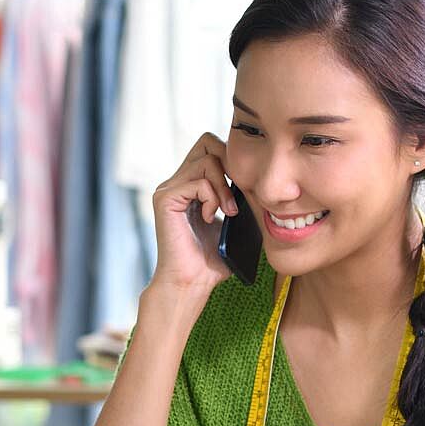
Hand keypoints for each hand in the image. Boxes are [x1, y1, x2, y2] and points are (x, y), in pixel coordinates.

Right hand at [150, 132, 235, 295]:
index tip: (244, 191)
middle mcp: (176, 182)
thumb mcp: (232, 222)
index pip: (213, 149)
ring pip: (206, 159)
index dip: (233, 162)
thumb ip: (238, 197)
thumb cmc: (212, 260)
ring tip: (227, 211)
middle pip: (207, 142)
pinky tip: (210, 217)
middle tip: (236, 194)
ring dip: (224, 185)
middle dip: (229, 164)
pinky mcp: (165, 199)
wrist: (192, 283)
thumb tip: (259, 178)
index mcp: (191, 186)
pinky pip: (198, 181)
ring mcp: (168, 189)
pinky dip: (212, 197)